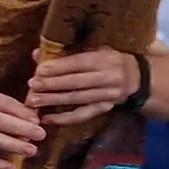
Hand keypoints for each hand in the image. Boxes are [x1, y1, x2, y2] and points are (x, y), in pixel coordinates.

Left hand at [24, 48, 141, 122]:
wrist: (136, 78)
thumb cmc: (108, 60)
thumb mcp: (93, 50)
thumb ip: (66, 53)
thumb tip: (36, 54)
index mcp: (105, 59)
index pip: (79, 63)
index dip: (59, 68)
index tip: (39, 71)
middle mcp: (108, 77)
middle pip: (77, 83)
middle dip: (53, 85)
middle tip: (32, 86)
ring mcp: (107, 96)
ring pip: (77, 99)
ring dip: (54, 101)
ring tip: (33, 101)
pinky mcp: (105, 109)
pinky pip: (82, 115)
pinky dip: (64, 118)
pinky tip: (47, 119)